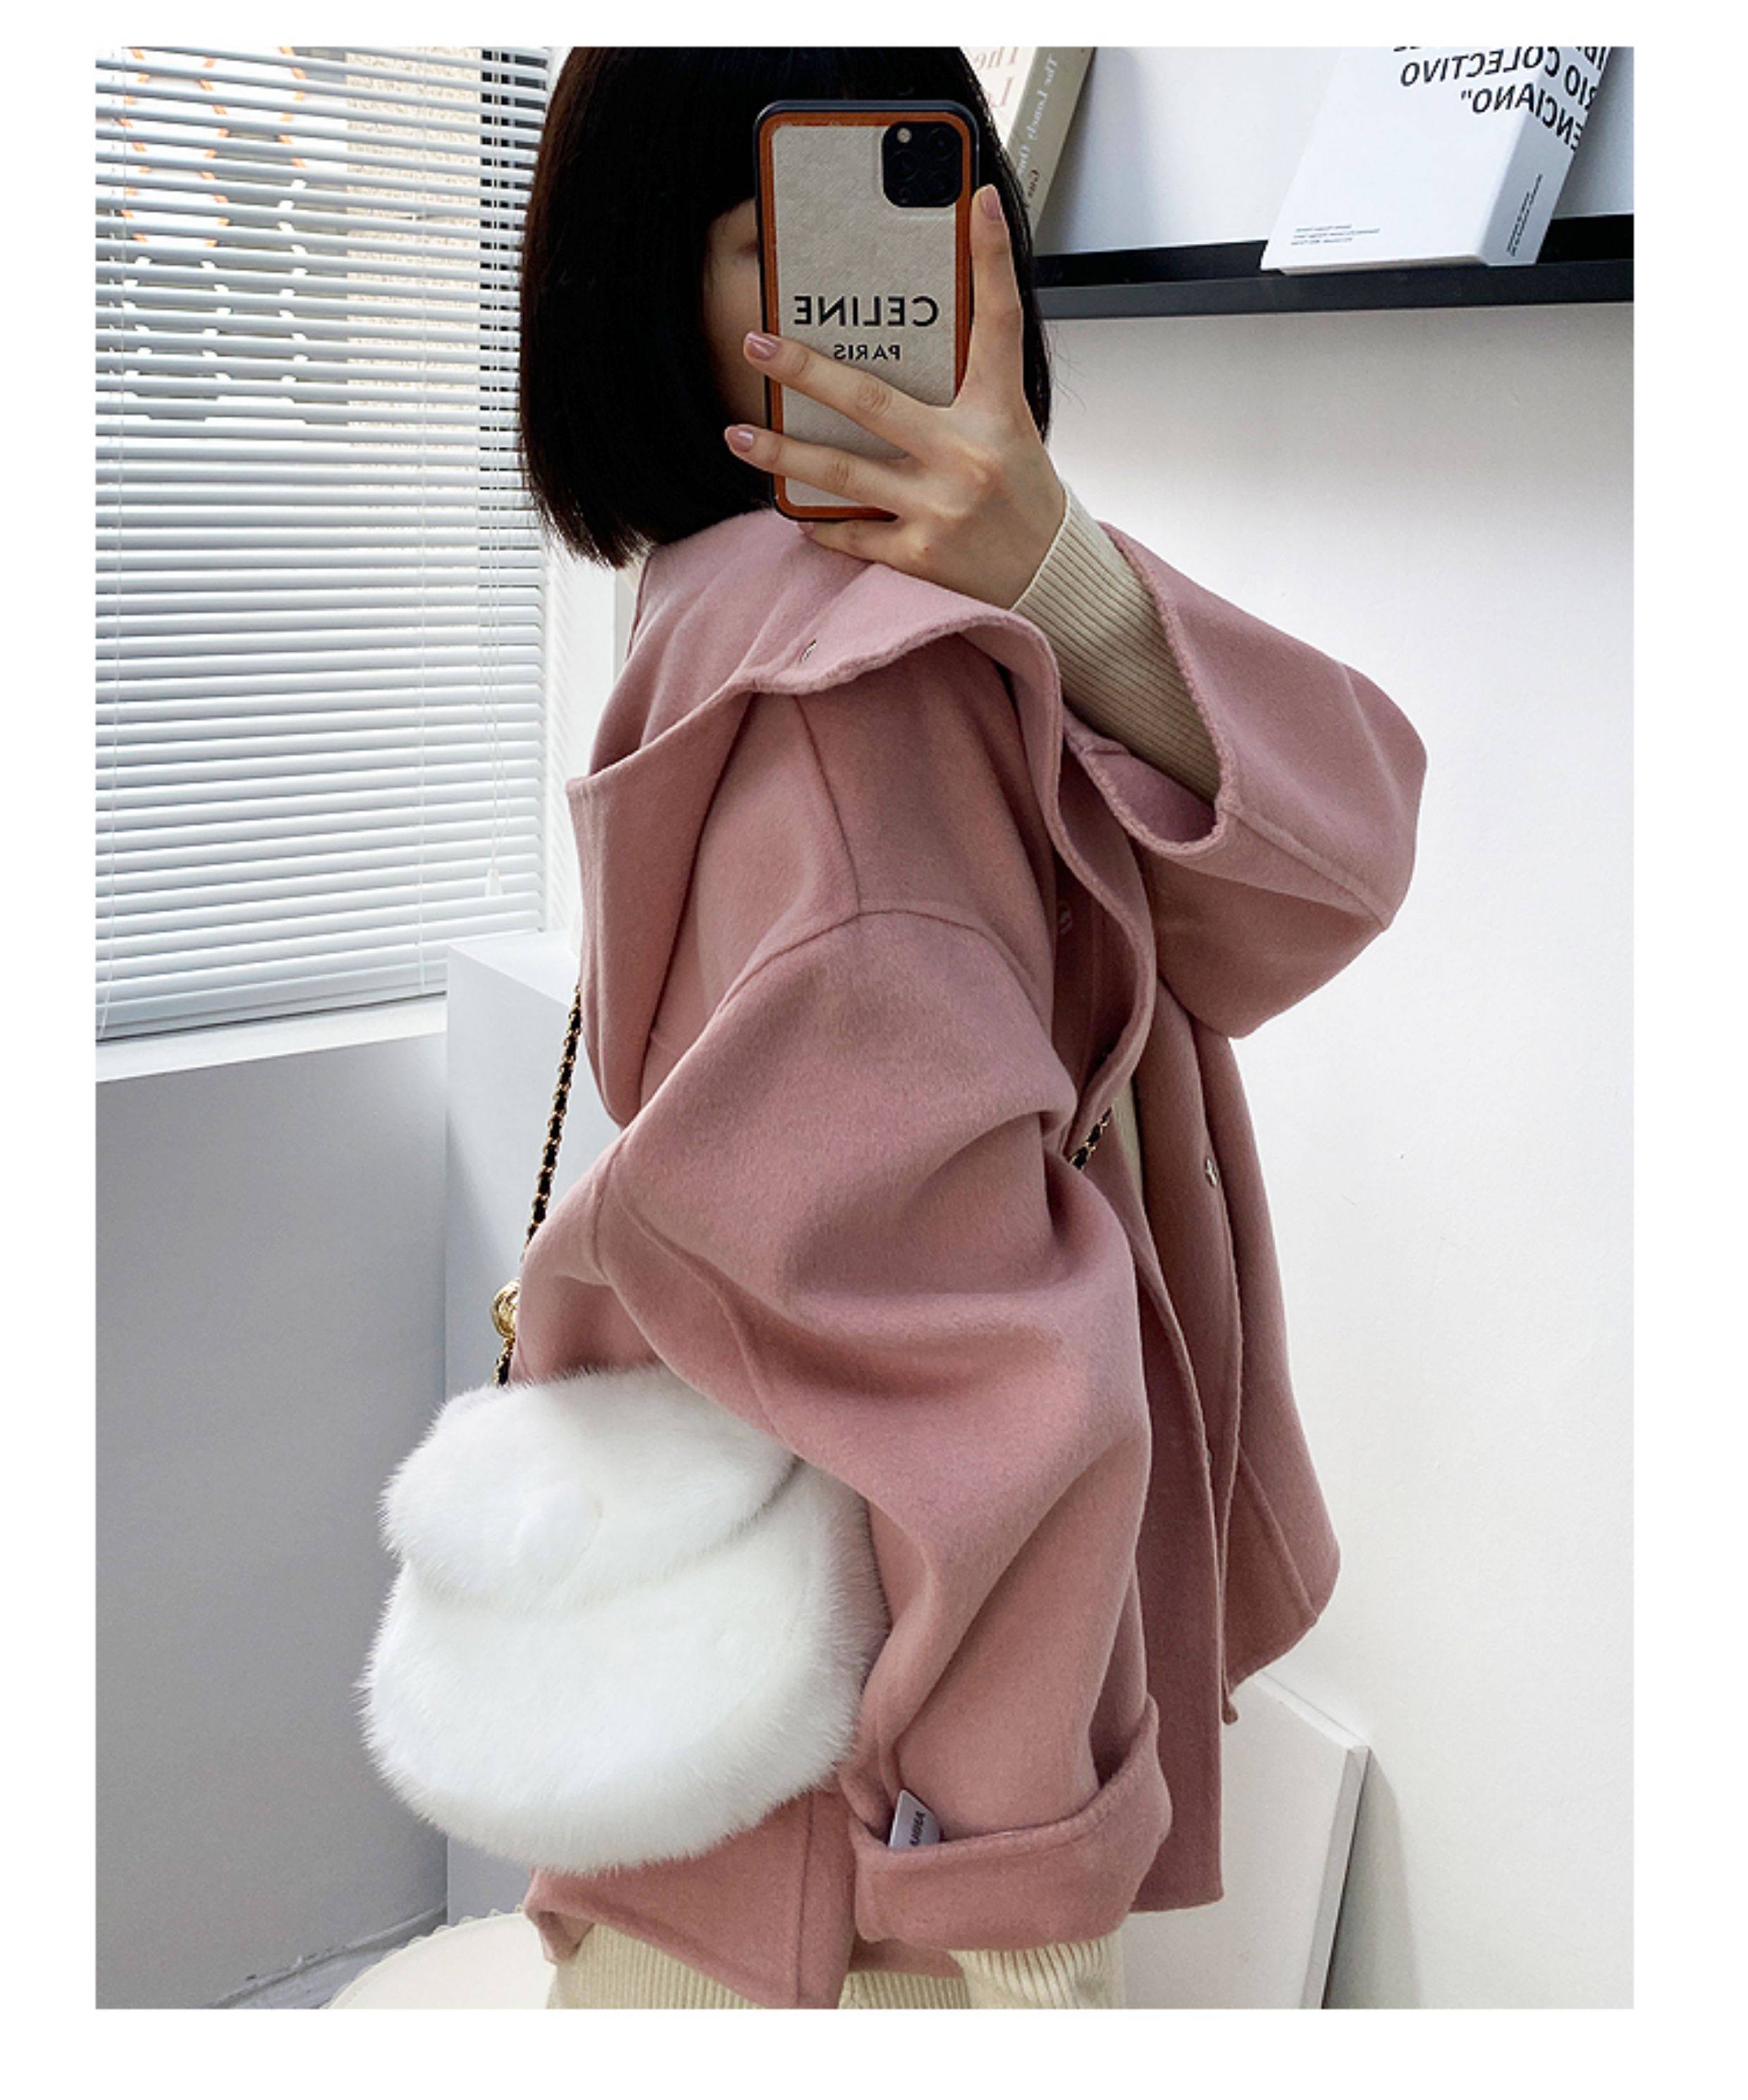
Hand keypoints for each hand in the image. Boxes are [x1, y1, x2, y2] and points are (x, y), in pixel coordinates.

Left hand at [721, 183, 1065, 610]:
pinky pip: (853, 533)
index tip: (973, 198)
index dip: (991, 257)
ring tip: (738, 437)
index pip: (997, 322)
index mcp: (997, 412)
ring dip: (783, 454)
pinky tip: (793, 510)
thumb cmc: (1023, 497)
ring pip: (843, 474)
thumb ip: (969, 386)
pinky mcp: (921, 557)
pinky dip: (821, 522)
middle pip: (870, 402)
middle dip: (805, 371)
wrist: (1051, 580)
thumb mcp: (1011, 429)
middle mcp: (966, 456)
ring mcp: (941, 509)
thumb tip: (910, 342)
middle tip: (755, 344)